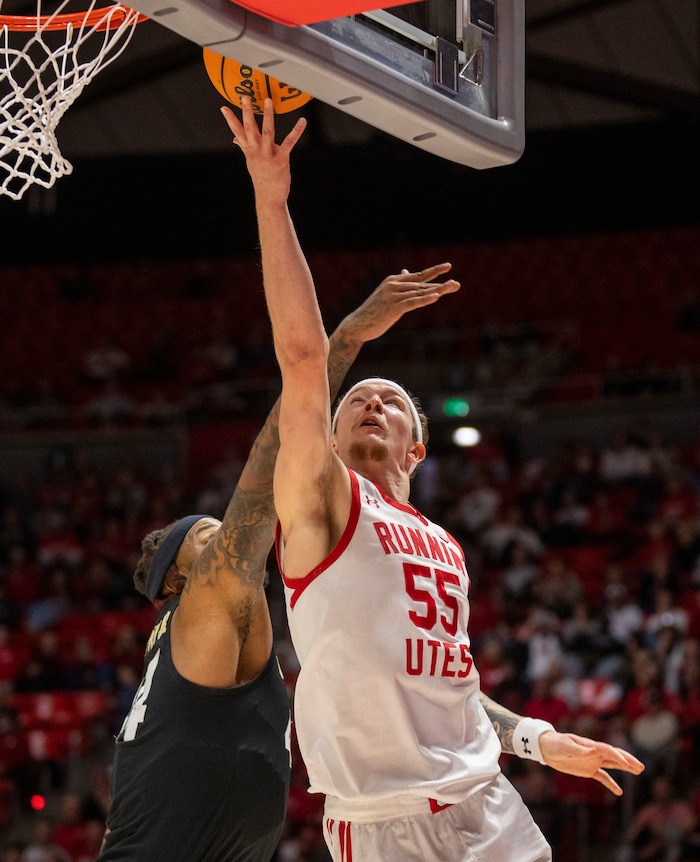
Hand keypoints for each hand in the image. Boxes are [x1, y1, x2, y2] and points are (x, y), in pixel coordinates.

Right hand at [220, 97, 305, 202]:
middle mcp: (256, 151)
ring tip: (268, 101)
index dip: (230, 120)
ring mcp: (268, 155)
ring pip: (267, 132)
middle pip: (250, 128)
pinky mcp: (281, 159)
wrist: (269, 197)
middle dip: (247, 112)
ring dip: (268, 116)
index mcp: (249, 150)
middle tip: (245, 97)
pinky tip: (302, 121)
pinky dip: (296, 131)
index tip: (223, 107)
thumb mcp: (250, 162)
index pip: (237, 132)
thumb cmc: (261, 178)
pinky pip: (289, 142)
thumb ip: (244, 147)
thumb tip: (234, 139)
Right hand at [341, 263, 460, 343]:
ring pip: (420, 292)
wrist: (357, 325)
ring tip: (452, 287)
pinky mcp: (393, 307)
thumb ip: (399, 285)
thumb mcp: (386, 295)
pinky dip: (425, 299)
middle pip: (422, 284)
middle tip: (457, 284)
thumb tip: (406, 272)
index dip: (433, 272)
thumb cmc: (373, 312)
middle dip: (440, 284)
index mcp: (393, 281)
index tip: (448, 267)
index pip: (418, 276)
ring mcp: (393, 296)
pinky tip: (436, 297)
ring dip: (438, 290)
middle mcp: (394, 285)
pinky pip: (413, 302)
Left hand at [539, 731, 643, 795]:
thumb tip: (593, 750)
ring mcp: (593, 761)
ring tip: (639, 771)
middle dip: (628, 761)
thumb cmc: (555, 743)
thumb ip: (579, 750)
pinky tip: (619, 792)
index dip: (618, 756)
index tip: (627, 765)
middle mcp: (595, 752)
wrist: (546, 747)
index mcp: (591, 745)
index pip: (608, 750)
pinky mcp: (588, 770)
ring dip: (625, 768)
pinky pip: (602, 777)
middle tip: (641, 767)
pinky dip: (611, 783)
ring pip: (612, 765)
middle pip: (615, 756)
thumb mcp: (565, 746)